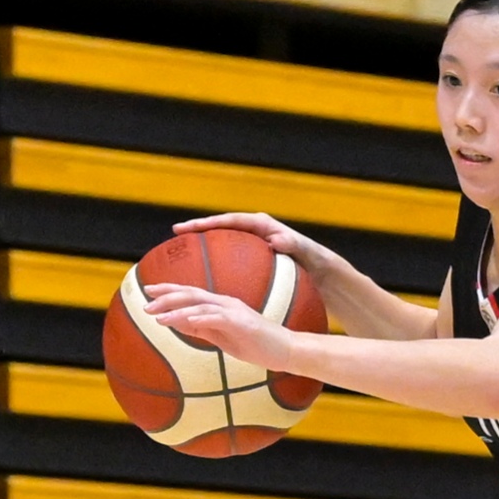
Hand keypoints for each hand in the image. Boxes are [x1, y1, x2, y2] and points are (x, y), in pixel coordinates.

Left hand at [140, 283, 305, 370]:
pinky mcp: (243, 323)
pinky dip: (199, 317)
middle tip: (145, 303)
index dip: (169, 290)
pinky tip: (183, 320)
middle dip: (166, 297)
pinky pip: (217, 318)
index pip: (191, 294)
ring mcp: (235, 312)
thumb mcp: (223, 337)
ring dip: (176, 309)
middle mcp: (226, 303)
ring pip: (200, 304)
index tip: (148, 292)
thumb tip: (178, 322)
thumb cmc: (257, 345)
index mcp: (222, 305)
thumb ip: (202, 328)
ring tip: (157, 315)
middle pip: (192, 294)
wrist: (287, 351)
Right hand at [172, 212, 338, 279]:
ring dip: (205, 246)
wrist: (323, 270)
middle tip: (176, 233)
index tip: (187, 227)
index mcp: (262, 225)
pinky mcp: (254, 258)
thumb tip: (277, 239)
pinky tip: (206, 277)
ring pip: (223, 242)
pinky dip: (220, 265)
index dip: (207, 223)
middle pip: (220, 228)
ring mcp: (252, 244)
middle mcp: (254, 230)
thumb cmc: (315, 260)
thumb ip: (292, 244)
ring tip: (182, 251)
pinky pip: (232, 259)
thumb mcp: (306, 252)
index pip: (229, 220)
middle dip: (198, 229)